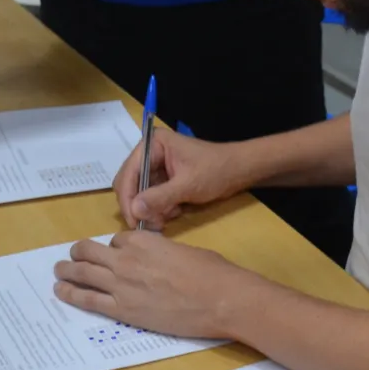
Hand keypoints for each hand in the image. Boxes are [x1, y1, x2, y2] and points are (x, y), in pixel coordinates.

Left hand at [51, 230, 261, 339]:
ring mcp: (121, 284)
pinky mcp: (122, 310)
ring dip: (67, 270)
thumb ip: (162, 251)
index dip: (115, 247)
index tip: (115, 254)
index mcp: (144, 240)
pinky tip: (61, 291)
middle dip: (80, 252)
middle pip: (91, 251)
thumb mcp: (184, 250)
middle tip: (73, 256)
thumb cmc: (212, 273)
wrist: (220, 299)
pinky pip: (88, 299)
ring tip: (58, 271)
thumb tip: (158, 260)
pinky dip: (71, 294)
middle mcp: (126, 258)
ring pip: (83, 272)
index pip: (117, 240)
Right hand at [112, 125, 250, 228]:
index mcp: (153, 144)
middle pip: (130, 184)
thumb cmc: (216, 171)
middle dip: (139, 205)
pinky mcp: (164, 180)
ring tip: (167, 218)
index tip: (133, 221)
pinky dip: (160, 209)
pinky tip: (174, 212)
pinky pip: (152, 199)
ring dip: (151, 209)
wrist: (241, 171)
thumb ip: (160, 197)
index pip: (129, 172)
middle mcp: (150, 153)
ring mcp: (157, 167)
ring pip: (140, 195)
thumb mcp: (188, 185)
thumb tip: (134, 210)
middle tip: (148, 225)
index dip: (127, 197)